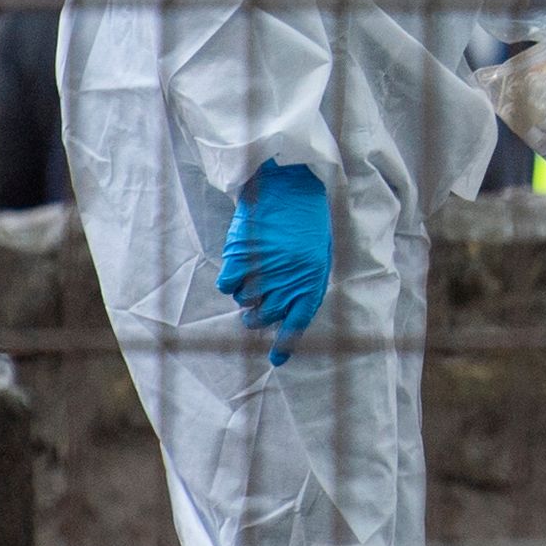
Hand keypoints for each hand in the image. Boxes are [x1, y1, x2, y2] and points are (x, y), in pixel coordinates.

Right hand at [215, 159, 332, 366]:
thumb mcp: (318, 256)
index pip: (297, 324)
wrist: (289, 187)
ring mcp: (263, 269)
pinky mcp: (240, 257)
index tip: (277, 358)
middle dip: (257, 319)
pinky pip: (227, 285)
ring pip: (244, 301)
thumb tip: (285, 315)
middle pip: (265, 317)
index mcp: (311, 281)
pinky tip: (236, 268)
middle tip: (252, 312)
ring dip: (244, 295)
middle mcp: (288, 280)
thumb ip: (304, 284)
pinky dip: (229, 281)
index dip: (285, 344)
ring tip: (251, 274)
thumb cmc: (307, 221)